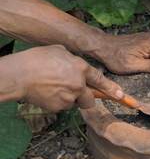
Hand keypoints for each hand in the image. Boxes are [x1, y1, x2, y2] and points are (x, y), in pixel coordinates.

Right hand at [4, 45, 122, 111]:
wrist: (19, 75)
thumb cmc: (37, 59)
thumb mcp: (59, 51)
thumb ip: (73, 59)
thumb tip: (75, 63)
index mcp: (81, 68)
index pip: (101, 80)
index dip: (111, 89)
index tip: (121, 96)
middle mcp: (79, 84)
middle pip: (91, 100)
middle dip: (86, 99)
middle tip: (75, 93)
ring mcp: (69, 97)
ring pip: (74, 103)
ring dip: (69, 98)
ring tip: (53, 87)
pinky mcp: (59, 107)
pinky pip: (62, 106)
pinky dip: (57, 101)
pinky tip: (47, 92)